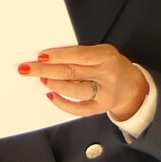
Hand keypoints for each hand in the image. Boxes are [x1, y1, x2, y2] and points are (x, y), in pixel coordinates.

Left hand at [20, 44, 146, 123]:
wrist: (132, 86)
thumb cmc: (111, 66)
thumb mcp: (101, 53)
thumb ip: (81, 55)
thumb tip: (50, 58)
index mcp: (106, 56)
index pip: (78, 55)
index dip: (58, 56)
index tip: (40, 56)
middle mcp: (107, 74)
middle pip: (72, 72)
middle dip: (46, 70)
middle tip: (27, 69)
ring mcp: (104, 93)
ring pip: (74, 90)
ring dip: (54, 85)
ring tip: (42, 79)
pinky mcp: (101, 107)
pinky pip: (79, 109)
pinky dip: (63, 103)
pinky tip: (51, 97)